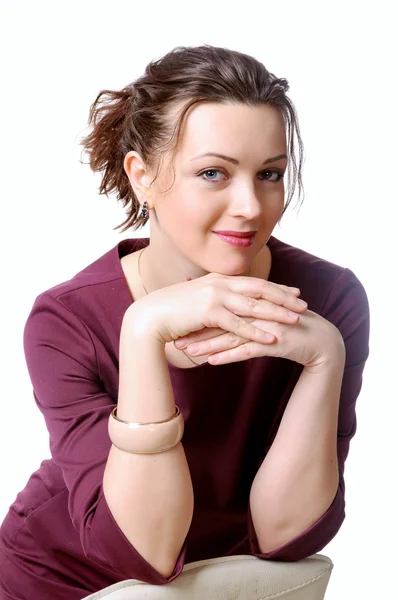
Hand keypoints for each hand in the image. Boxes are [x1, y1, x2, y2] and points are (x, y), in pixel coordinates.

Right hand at [124, 273, 307, 347]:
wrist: (148, 317)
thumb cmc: (171, 312)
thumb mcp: (196, 301)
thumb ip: (215, 301)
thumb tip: (227, 309)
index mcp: (218, 279)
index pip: (254, 282)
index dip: (276, 288)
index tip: (294, 293)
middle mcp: (219, 283)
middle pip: (260, 289)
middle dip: (284, 297)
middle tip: (303, 305)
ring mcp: (214, 296)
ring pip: (254, 305)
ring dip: (277, 313)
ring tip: (297, 321)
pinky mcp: (209, 312)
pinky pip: (239, 324)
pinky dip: (257, 332)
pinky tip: (272, 339)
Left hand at [175, 305, 344, 371]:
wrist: (322, 341)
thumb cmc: (290, 330)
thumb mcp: (266, 320)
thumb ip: (246, 317)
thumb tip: (224, 319)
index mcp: (255, 303)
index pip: (221, 309)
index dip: (200, 317)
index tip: (179, 324)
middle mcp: (258, 311)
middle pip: (222, 320)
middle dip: (197, 330)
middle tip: (175, 338)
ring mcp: (266, 325)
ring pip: (231, 335)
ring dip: (208, 344)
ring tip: (187, 352)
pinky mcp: (275, 341)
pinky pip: (248, 350)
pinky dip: (229, 355)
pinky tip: (212, 361)